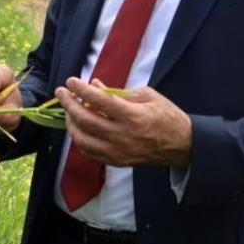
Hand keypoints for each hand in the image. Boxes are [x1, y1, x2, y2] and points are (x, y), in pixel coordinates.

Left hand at [56, 78, 191, 167]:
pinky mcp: (117, 162)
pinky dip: (80, 139)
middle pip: (85, 120)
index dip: (81, 90)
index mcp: (133, 116)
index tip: (71, 81)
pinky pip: (90, 152)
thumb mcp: (148, 96)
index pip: (99, 101)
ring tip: (68, 110)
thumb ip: (119, 92)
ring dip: (71, 123)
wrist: (182, 145)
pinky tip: (79, 128)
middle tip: (61, 92)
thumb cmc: (167, 116)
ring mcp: (118, 152)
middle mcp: (123, 136)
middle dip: (69, 104)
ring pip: (83, 139)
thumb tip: (95, 85)